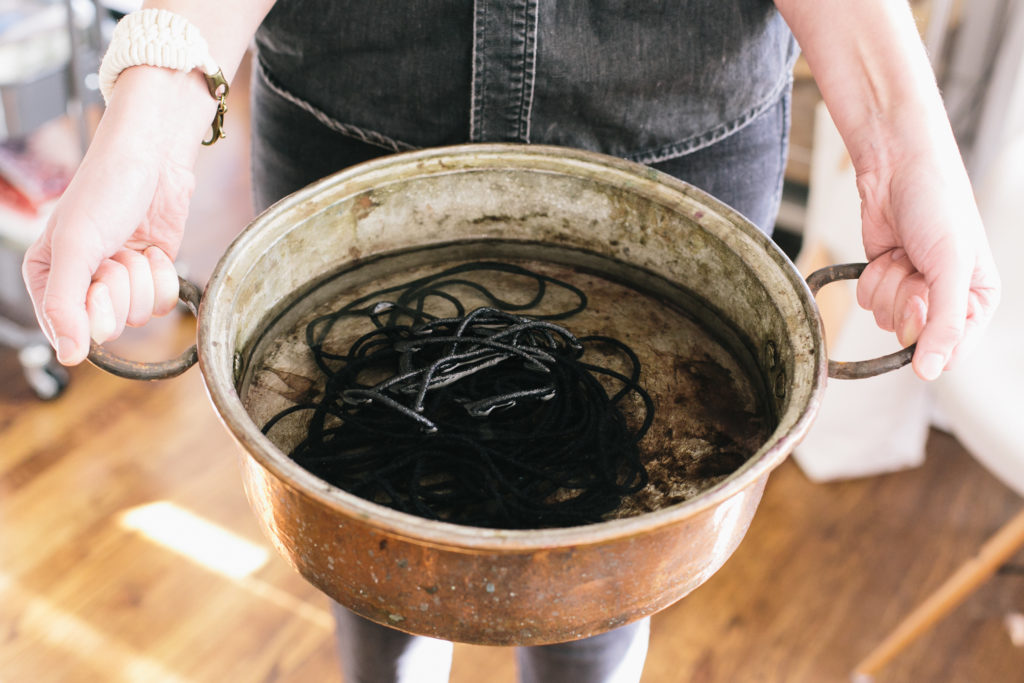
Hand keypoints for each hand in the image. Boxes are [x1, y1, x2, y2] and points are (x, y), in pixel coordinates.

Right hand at [22, 67, 211, 365]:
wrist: (152, 160)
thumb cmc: (105, 191)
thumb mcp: (76, 246)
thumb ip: (66, 303)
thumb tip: (67, 358)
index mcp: (47, 278)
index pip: (68, 331)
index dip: (92, 310)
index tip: (98, 278)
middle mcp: (81, 286)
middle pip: (110, 326)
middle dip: (120, 289)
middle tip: (116, 254)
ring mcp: (120, 282)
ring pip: (140, 315)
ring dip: (143, 278)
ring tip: (132, 246)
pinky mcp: (152, 277)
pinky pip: (165, 303)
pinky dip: (164, 276)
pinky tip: (154, 249)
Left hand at [854, 147, 999, 380]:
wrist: (896, 169)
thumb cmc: (936, 206)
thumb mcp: (950, 266)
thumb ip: (943, 324)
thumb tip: (931, 373)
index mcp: (979, 300)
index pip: (953, 350)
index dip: (931, 334)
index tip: (925, 303)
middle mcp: (947, 301)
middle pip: (913, 338)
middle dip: (906, 302)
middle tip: (915, 268)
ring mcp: (912, 291)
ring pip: (886, 321)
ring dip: (888, 286)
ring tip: (904, 254)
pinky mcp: (885, 280)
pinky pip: (869, 302)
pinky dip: (872, 277)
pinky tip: (888, 252)